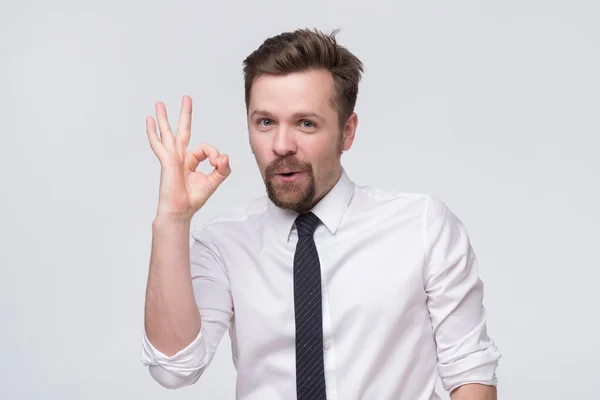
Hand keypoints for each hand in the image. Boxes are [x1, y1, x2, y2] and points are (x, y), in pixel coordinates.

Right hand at [146, 95, 230, 219]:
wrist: (180, 211)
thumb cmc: (193, 198)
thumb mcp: (213, 182)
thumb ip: (222, 169)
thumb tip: (225, 156)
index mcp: (191, 160)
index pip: (205, 148)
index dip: (214, 154)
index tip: (218, 164)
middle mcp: (180, 156)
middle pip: (183, 130)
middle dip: (185, 114)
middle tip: (187, 98)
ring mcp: (172, 157)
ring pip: (168, 133)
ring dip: (163, 118)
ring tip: (159, 103)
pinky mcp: (167, 161)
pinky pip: (159, 144)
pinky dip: (153, 132)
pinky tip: (149, 120)